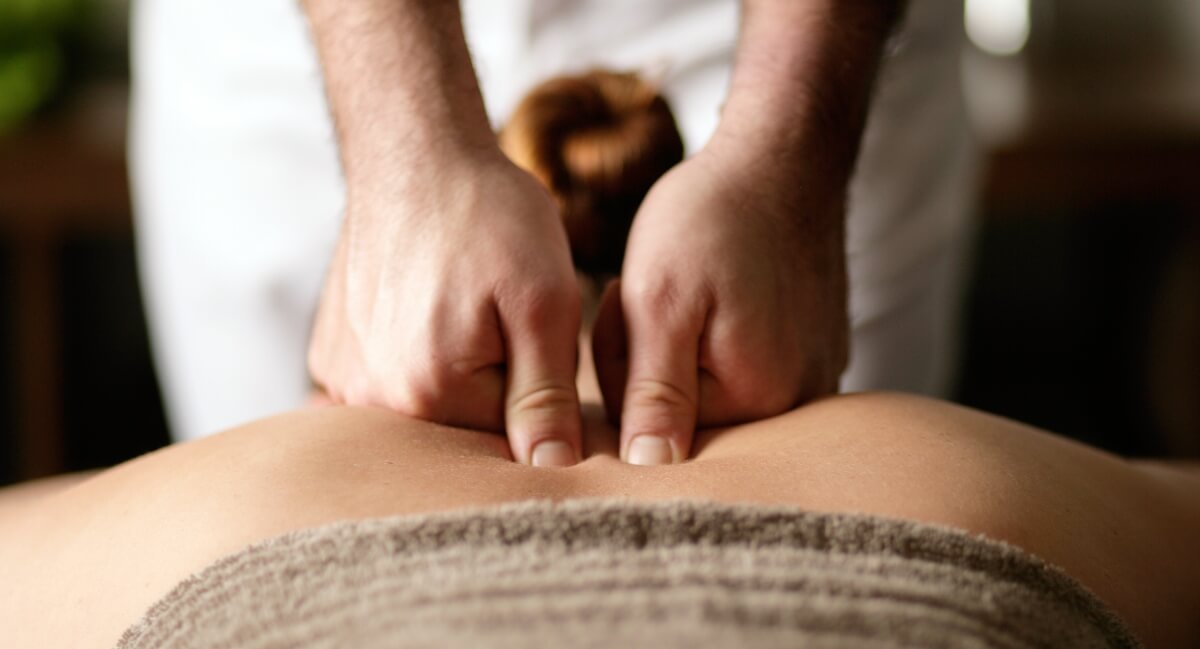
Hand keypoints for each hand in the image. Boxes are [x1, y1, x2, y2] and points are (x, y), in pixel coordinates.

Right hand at [309, 148, 582, 466]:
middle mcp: (372, 399)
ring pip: (422, 411)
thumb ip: (546, 397)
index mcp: (431, 393)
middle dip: (494, 394)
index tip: (543, 351)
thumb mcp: (543, 302)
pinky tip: (423, 318)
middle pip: (457, 434)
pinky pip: (383, 388)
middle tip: (498, 317)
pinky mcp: (329, 357)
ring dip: (450, 381)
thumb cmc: (490, 219)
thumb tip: (552, 471)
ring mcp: (341, 379)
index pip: (506, 446)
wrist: (414, 156)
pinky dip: (409, 367)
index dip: (541, 405)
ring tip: (458, 311)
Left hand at [592, 133, 848, 464]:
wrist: (784, 158)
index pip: (655, 422)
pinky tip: (731, 288)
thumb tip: (649, 471)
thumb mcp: (660, 300)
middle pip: (689, 412)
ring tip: (699, 284)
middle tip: (660, 289)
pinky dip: (725, 331)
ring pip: (713, 386)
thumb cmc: (712, 219)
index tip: (633, 301)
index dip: (625, 360)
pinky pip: (750, 363)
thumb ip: (653, 394)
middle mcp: (798, 400)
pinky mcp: (818, 350)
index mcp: (756, 396)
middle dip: (654, 355)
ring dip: (687, 341)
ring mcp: (816, 374)